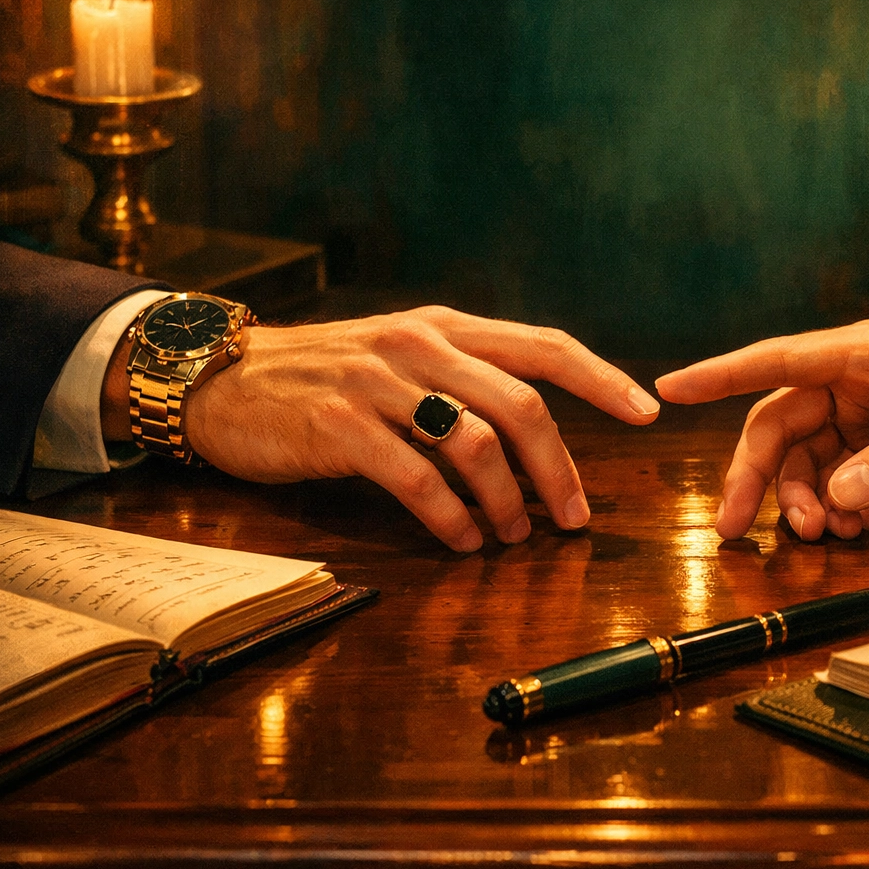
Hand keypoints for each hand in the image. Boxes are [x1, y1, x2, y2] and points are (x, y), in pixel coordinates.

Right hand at [114, 306, 658, 550]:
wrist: (221, 378)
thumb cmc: (322, 377)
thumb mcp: (400, 358)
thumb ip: (463, 381)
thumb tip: (536, 439)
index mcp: (445, 328)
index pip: (543, 345)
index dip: (601, 379)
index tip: (647, 412)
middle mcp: (419, 345)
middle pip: (522, 407)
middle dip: (559, 470)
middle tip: (573, 519)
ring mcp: (378, 382)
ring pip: (476, 445)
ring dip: (506, 503)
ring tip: (511, 537)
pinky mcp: (339, 425)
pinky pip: (417, 480)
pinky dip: (450, 518)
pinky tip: (462, 541)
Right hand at [655, 291, 868, 541]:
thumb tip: (839, 496)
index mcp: (867, 355)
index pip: (776, 361)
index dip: (718, 375)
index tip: (666, 389)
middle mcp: (859, 380)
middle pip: (780, 426)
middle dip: (757, 478)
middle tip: (736, 531)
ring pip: (808, 459)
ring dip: (804, 499)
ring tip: (826, 536)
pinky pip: (844, 477)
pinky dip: (841, 505)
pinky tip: (858, 529)